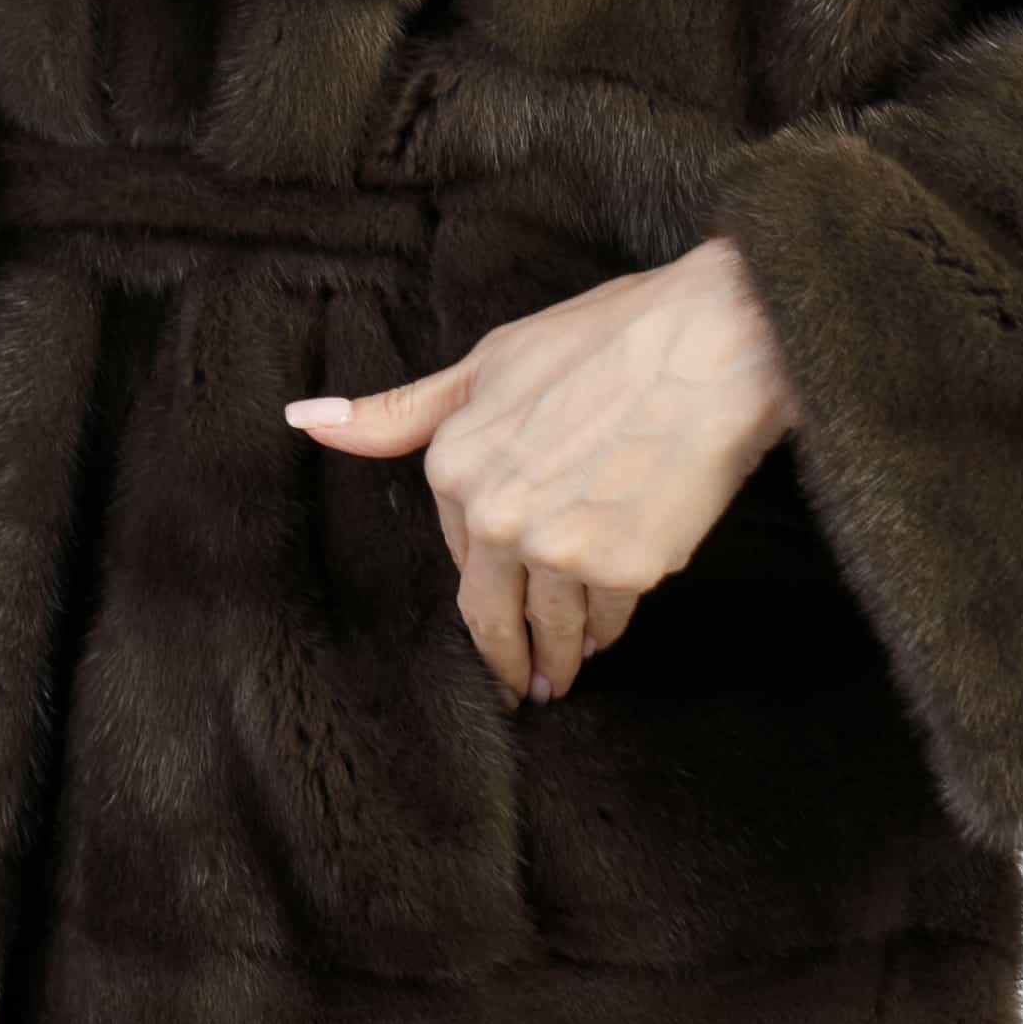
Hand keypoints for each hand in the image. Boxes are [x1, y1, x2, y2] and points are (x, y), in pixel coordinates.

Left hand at [283, 236, 795, 706]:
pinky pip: (608, 621)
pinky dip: (608, 631)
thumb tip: (306, 421)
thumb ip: (404, 411)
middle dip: (505, 657)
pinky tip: (608, 636)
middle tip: (516, 686)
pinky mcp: (624, 571)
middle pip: (491, 616)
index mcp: (454, 464)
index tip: (495, 605)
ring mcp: (560, 550)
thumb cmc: (612, 337)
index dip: (484, 571)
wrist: (715, 343)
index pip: (461, 548)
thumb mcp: (492, 360)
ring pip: (551, 629)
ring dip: (557, 660)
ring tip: (562, 678)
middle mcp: (498, 518)